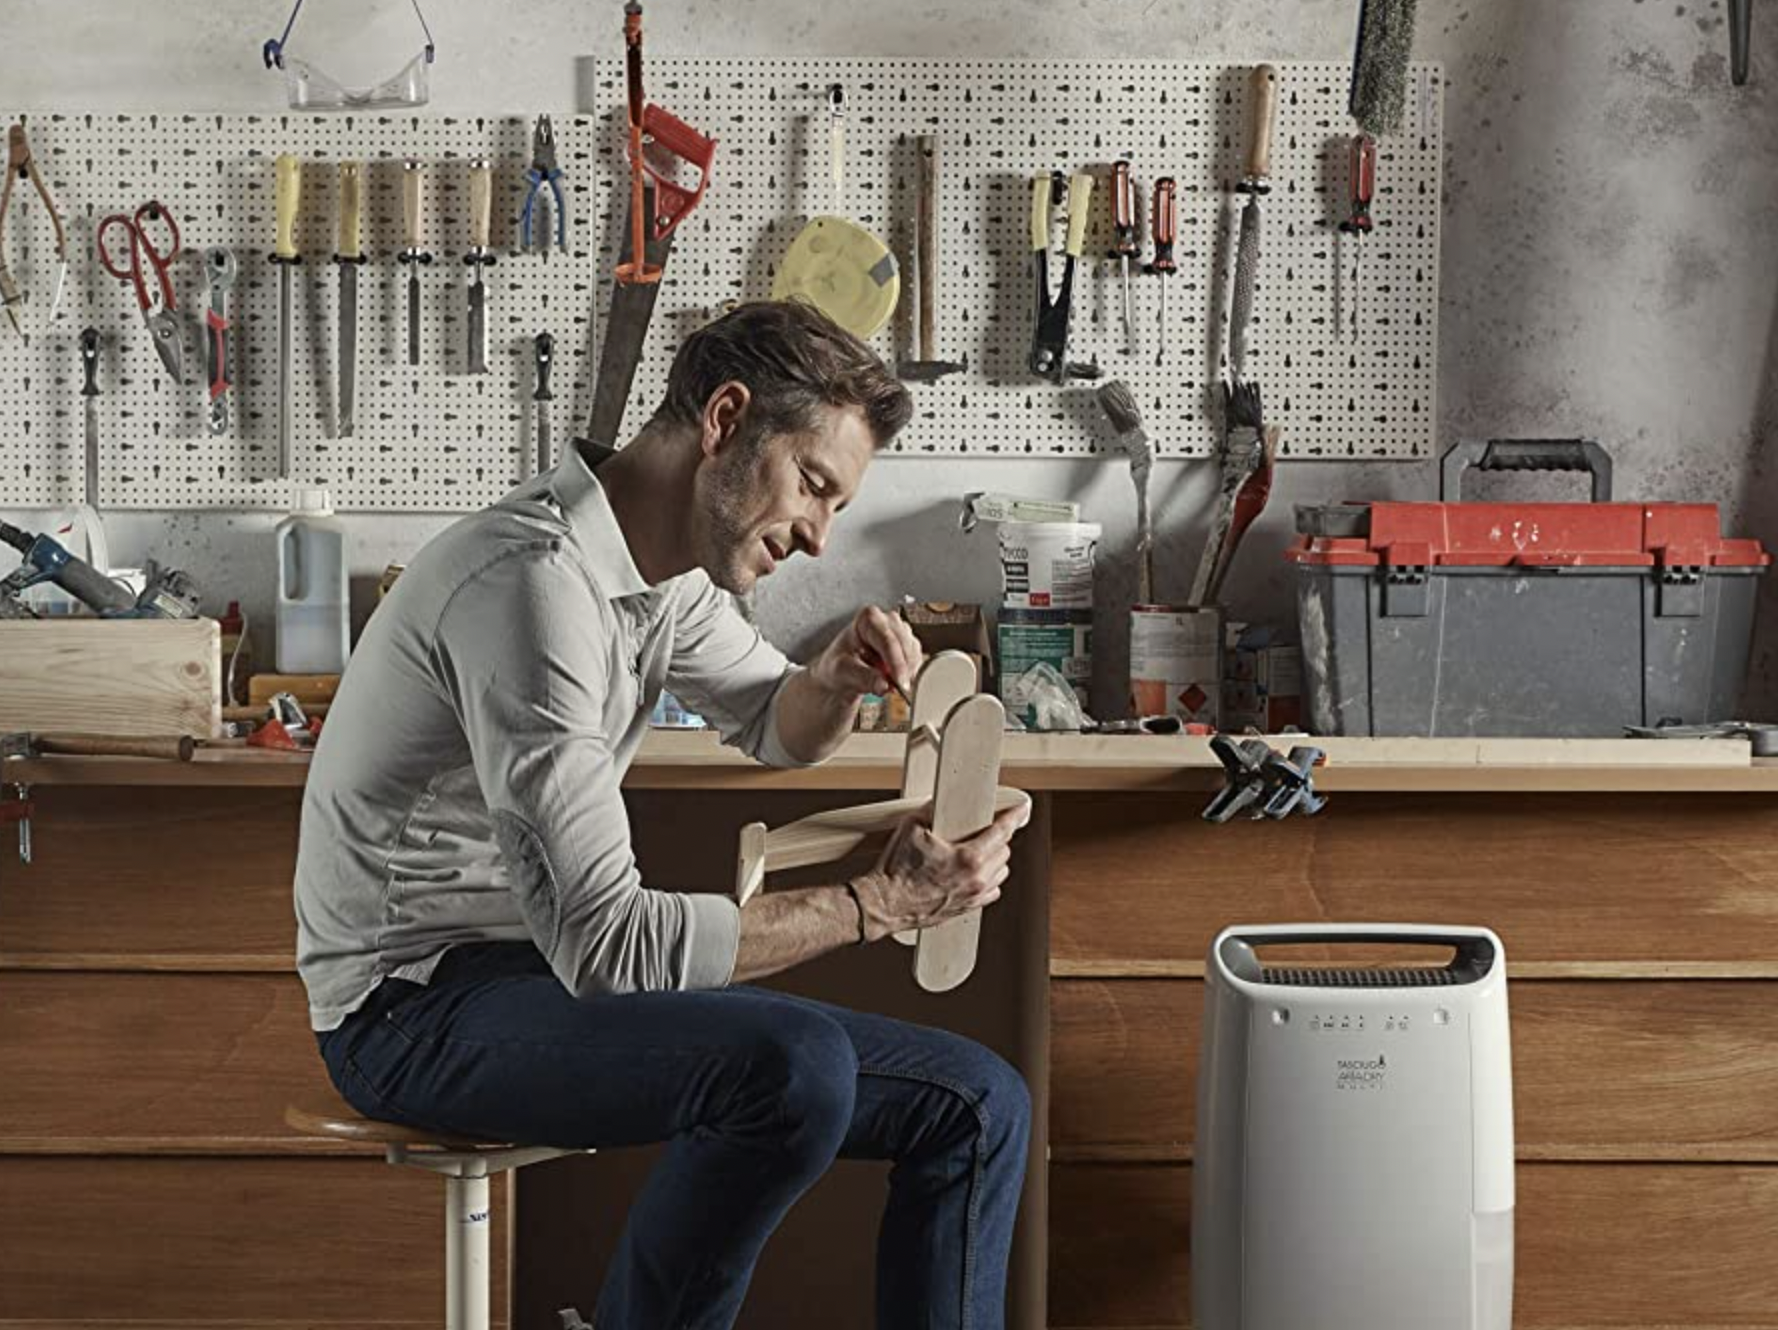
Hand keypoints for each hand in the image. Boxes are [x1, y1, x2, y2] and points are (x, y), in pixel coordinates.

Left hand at [808, 605, 923, 702]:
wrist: (842, 673)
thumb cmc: (838, 666)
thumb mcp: (843, 672)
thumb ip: (863, 677)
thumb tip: (884, 685)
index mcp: (868, 618)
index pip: (888, 640)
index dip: (896, 663)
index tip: (899, 683)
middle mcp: (886, 619)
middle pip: (905, 644)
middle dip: (903, 669)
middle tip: (897, 689)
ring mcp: (899, 631)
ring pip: (913, 652)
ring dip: (906, 672)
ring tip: (889, 685)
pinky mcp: (907, 644)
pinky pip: (917, 659)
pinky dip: (910, 673)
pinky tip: (895, 680)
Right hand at [854, 797, 1031, 940]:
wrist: (884, 903)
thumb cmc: (896, 871)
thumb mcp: (912, 828)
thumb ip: (932, 811)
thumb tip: (941, 802)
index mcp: (968, 857)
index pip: (1002, 832)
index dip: (1015, 816)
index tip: (1022, 809)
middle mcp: (976, 879)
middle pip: (1005, 852)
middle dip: (998, 838)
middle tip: (986, 829)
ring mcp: (973, 896)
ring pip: (1001, 873)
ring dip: (995, 859)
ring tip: (979, 851)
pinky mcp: (967, 909)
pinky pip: (991, 892)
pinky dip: (989, 880)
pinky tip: (975, 873)